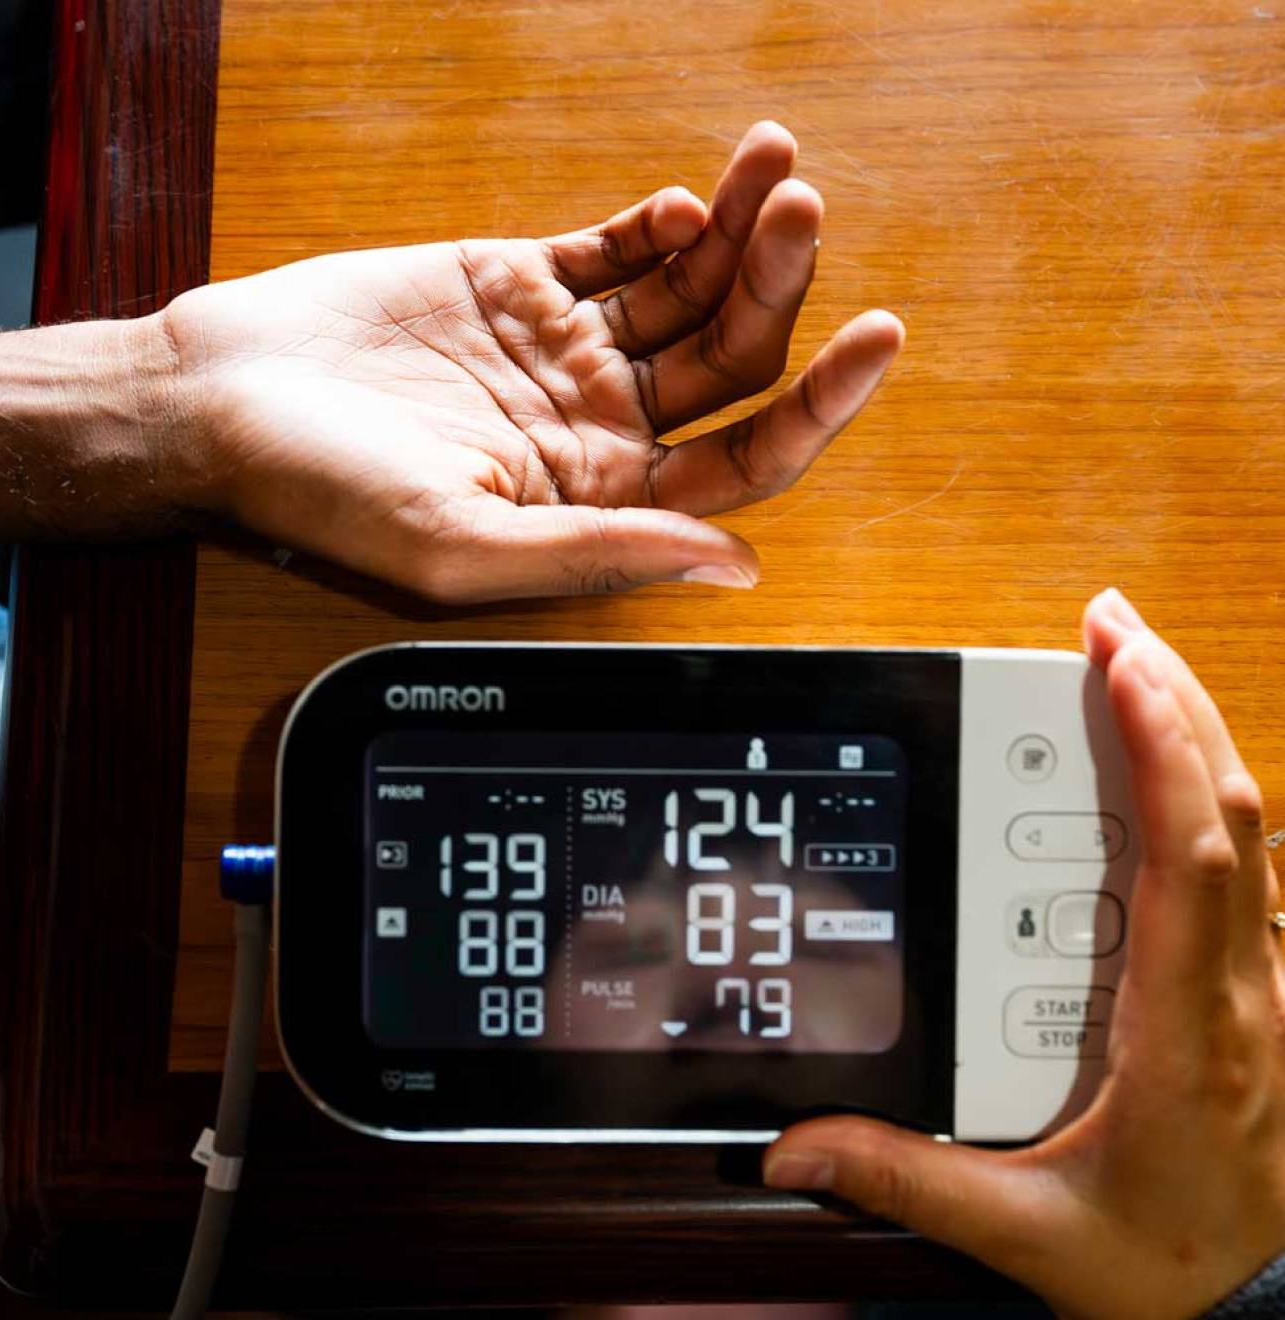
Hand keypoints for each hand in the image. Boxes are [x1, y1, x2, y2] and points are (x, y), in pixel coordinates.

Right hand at [162, 122, 902, 601]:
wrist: (222, 401)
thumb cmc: (323, 493)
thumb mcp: (463, 545)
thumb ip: (603, 550)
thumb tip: (735, 564)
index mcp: (601, 500)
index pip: (743, 460)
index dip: (817, 408)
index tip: (873, 339)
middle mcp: (599, 429)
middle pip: (730, 363)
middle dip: (781, 287)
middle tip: (802, 212)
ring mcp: (567, 353)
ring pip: (689, 294)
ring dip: (741, 236)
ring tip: (775, 171)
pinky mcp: (523, 285)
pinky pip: (620, 250)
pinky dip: (665, 222)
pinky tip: (690, 202)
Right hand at [764, 588, 1284, 1318]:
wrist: (1257, 1311)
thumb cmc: (1159, 1264)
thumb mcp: (1027, 1234)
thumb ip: (908, 1178)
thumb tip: (803, 1147)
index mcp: (1188, 1034)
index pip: (1190, 857)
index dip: (1162, 746)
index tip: (1121, 664)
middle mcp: (1241, 993)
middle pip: (1229, 812)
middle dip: (1175, 699)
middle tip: (1113, 625)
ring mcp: (1260, 986)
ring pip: (1246, 831)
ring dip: (1191, 734)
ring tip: (1131, 666)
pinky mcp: (1251, 988)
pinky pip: (1239, 866)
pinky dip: (1198, 790)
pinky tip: (1156, 767)